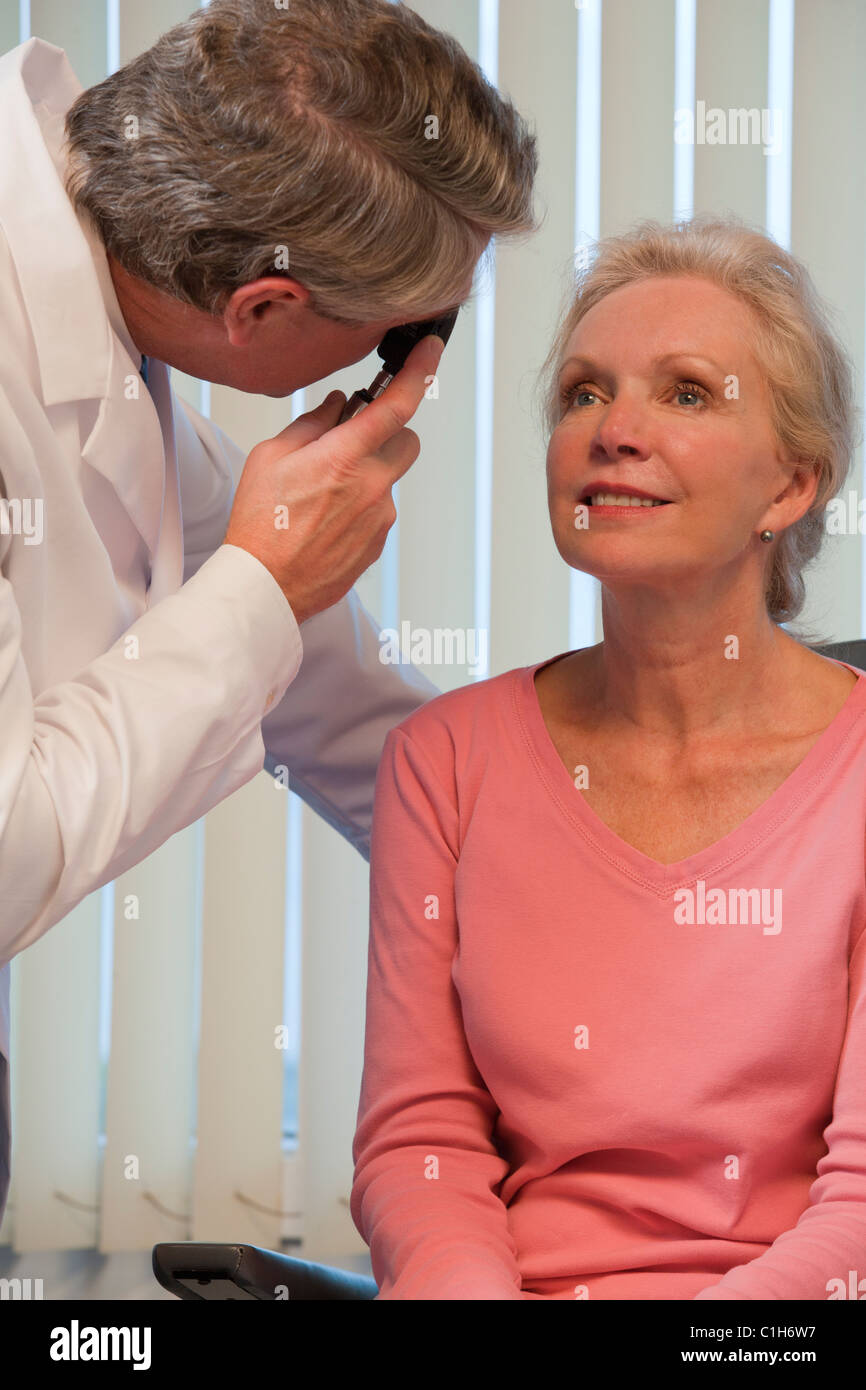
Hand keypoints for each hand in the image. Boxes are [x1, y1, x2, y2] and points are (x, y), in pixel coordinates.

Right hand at [223, 333, 444, 624]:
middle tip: (349, 441)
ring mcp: (380, 516)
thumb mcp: (271, 456)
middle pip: (407, 440)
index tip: (431, 349)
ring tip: (324, 493)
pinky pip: (380, 508)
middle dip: (387, 432)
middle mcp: (373, 486)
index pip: (397, 405)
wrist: (266, 586)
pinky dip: (361, 504)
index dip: (420, 372)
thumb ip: (314, 423)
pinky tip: (327, 519)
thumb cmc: (260, 525)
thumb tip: (340, 404)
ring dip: (368, 472)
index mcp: (345, 457)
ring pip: (390, 476)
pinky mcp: (380, 542)